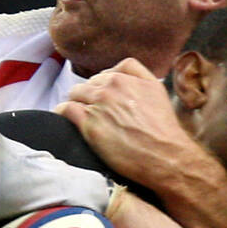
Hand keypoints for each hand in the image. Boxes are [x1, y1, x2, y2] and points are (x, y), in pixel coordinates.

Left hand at [55, 58, 193, 186]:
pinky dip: (62, 112)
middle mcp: (111, 87)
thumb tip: (119, 72)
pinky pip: (65, 109)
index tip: (103, 98)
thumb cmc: (163, 128)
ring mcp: (98, 105)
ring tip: (79, 116)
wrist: (164, 155)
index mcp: (126, 77)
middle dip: (89, 96)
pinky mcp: (89, 125)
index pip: (105, 74)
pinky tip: (65, 118)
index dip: (102, 86)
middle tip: (93, 111)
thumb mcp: (157, 90)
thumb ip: (137, 74)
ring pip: (75, 94)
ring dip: (76, 103)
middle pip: (88, 84)